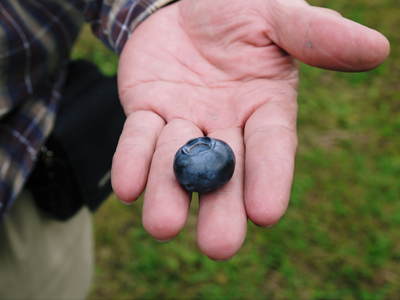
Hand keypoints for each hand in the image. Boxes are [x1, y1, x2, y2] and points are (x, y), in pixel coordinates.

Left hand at [112, 0, 388, 258]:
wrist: (185, 7)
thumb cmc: (238, 11)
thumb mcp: (278, 16)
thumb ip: (317, 36)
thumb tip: (376, 49)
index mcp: (265, 110)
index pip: (271, 149)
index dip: (270, 178)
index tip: (266, 213)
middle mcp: (225, 127)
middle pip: (225, 174)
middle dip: (220, 208)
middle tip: (218, 246)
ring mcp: (184, 124)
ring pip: (176, 163)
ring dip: (169, 192)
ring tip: (163, 224)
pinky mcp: (147, 113)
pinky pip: (139, 139)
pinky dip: (133, 161)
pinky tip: (128, 188)